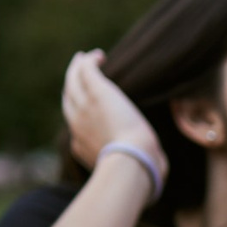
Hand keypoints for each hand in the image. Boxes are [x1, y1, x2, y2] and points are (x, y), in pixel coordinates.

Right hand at [62, 50, 159, 168]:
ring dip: (78, 67)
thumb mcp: (134, 171)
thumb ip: (137, 166)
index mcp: (80, 144)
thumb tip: (157, 168)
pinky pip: (86, 70)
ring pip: (73, 80)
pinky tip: (99, 55)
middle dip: (71, 83)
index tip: (86, 103)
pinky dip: (89, 61)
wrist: (131, 162)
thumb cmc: (137, 169)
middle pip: (68, 97)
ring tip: (84, 57)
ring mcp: (84, 107)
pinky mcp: (97, 92)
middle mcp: (77, 123)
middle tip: (77, 71)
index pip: (74, 123)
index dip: (78, 110)